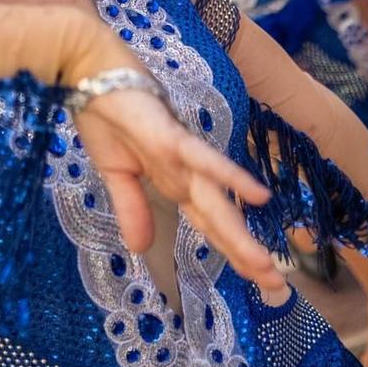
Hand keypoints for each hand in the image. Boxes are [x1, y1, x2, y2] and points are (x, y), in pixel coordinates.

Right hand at [73, 88, 288, 303]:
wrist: (89, 75)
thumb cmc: (105, 116)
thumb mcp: (116, 174)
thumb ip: (132, 209)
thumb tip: (139, 249)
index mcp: (175, 183)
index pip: (211, 226)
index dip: (235, 254)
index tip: (262, 282)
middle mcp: (186, 174)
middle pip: (222, 223)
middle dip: (249, 258)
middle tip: (278, 291)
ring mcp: (181, 156)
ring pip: (217, 203)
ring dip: (242, 236)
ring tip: (270, 267)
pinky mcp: (171, 137)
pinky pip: (203, 160)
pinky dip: (230, 176)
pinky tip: (259, 196)